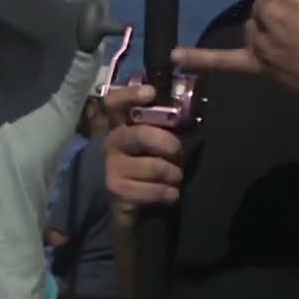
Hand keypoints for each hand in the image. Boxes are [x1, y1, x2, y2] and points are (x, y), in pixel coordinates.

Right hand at [102, 83, 183, 231]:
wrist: (134, 205)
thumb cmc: (152, 164)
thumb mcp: (157, 142)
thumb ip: (165, 124)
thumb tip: (187, 111)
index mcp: (121, 125)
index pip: (114, 102)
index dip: (130, 95)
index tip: (151, 93)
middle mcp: (112, 142)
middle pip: (140, 135)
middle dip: (168, 144)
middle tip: (178, 152)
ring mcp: (112, 166)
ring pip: (152, 166)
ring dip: (172, 173)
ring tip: (176, 177)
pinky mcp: (117, 189)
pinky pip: (151, 190)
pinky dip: (167, 193)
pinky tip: (171, 194)